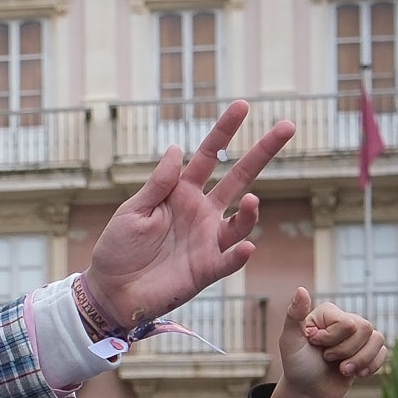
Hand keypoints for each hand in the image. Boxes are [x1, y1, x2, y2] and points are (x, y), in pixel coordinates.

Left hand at [82, 103, 293, 332]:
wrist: (110, 291)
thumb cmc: (117, 249)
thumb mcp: (132, 210)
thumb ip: (158, 183)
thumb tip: (178, 147)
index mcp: (181, 193)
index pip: (210, 156)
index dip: (225, 131)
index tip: (243, 106)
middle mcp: (201, 213)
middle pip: (239, 177)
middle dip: (263, 152)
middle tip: (287, 126)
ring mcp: (207, 241)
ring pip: (240, 221)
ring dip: (249, 211)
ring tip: (251, 199)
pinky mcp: (206, 270)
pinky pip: (229, 260)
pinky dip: (240, 254)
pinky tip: (247, 246)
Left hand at [264, 291, 388, 397]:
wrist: (308, 392)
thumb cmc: (297, 366)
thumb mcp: (290, 342)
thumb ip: (294, 316)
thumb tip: (301, 289)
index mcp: (328, 312)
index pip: (347, 322)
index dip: (332, 339)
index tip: (315, 346)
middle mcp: (345, 320)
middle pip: (365, 328)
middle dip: (345, 351)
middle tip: (327, 358)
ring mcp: (358, 336)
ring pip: (378, 339)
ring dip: (358, 360)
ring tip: (342, 369)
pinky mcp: (368, 351)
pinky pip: (384, 351)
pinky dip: (371, 366)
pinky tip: (356, 373)